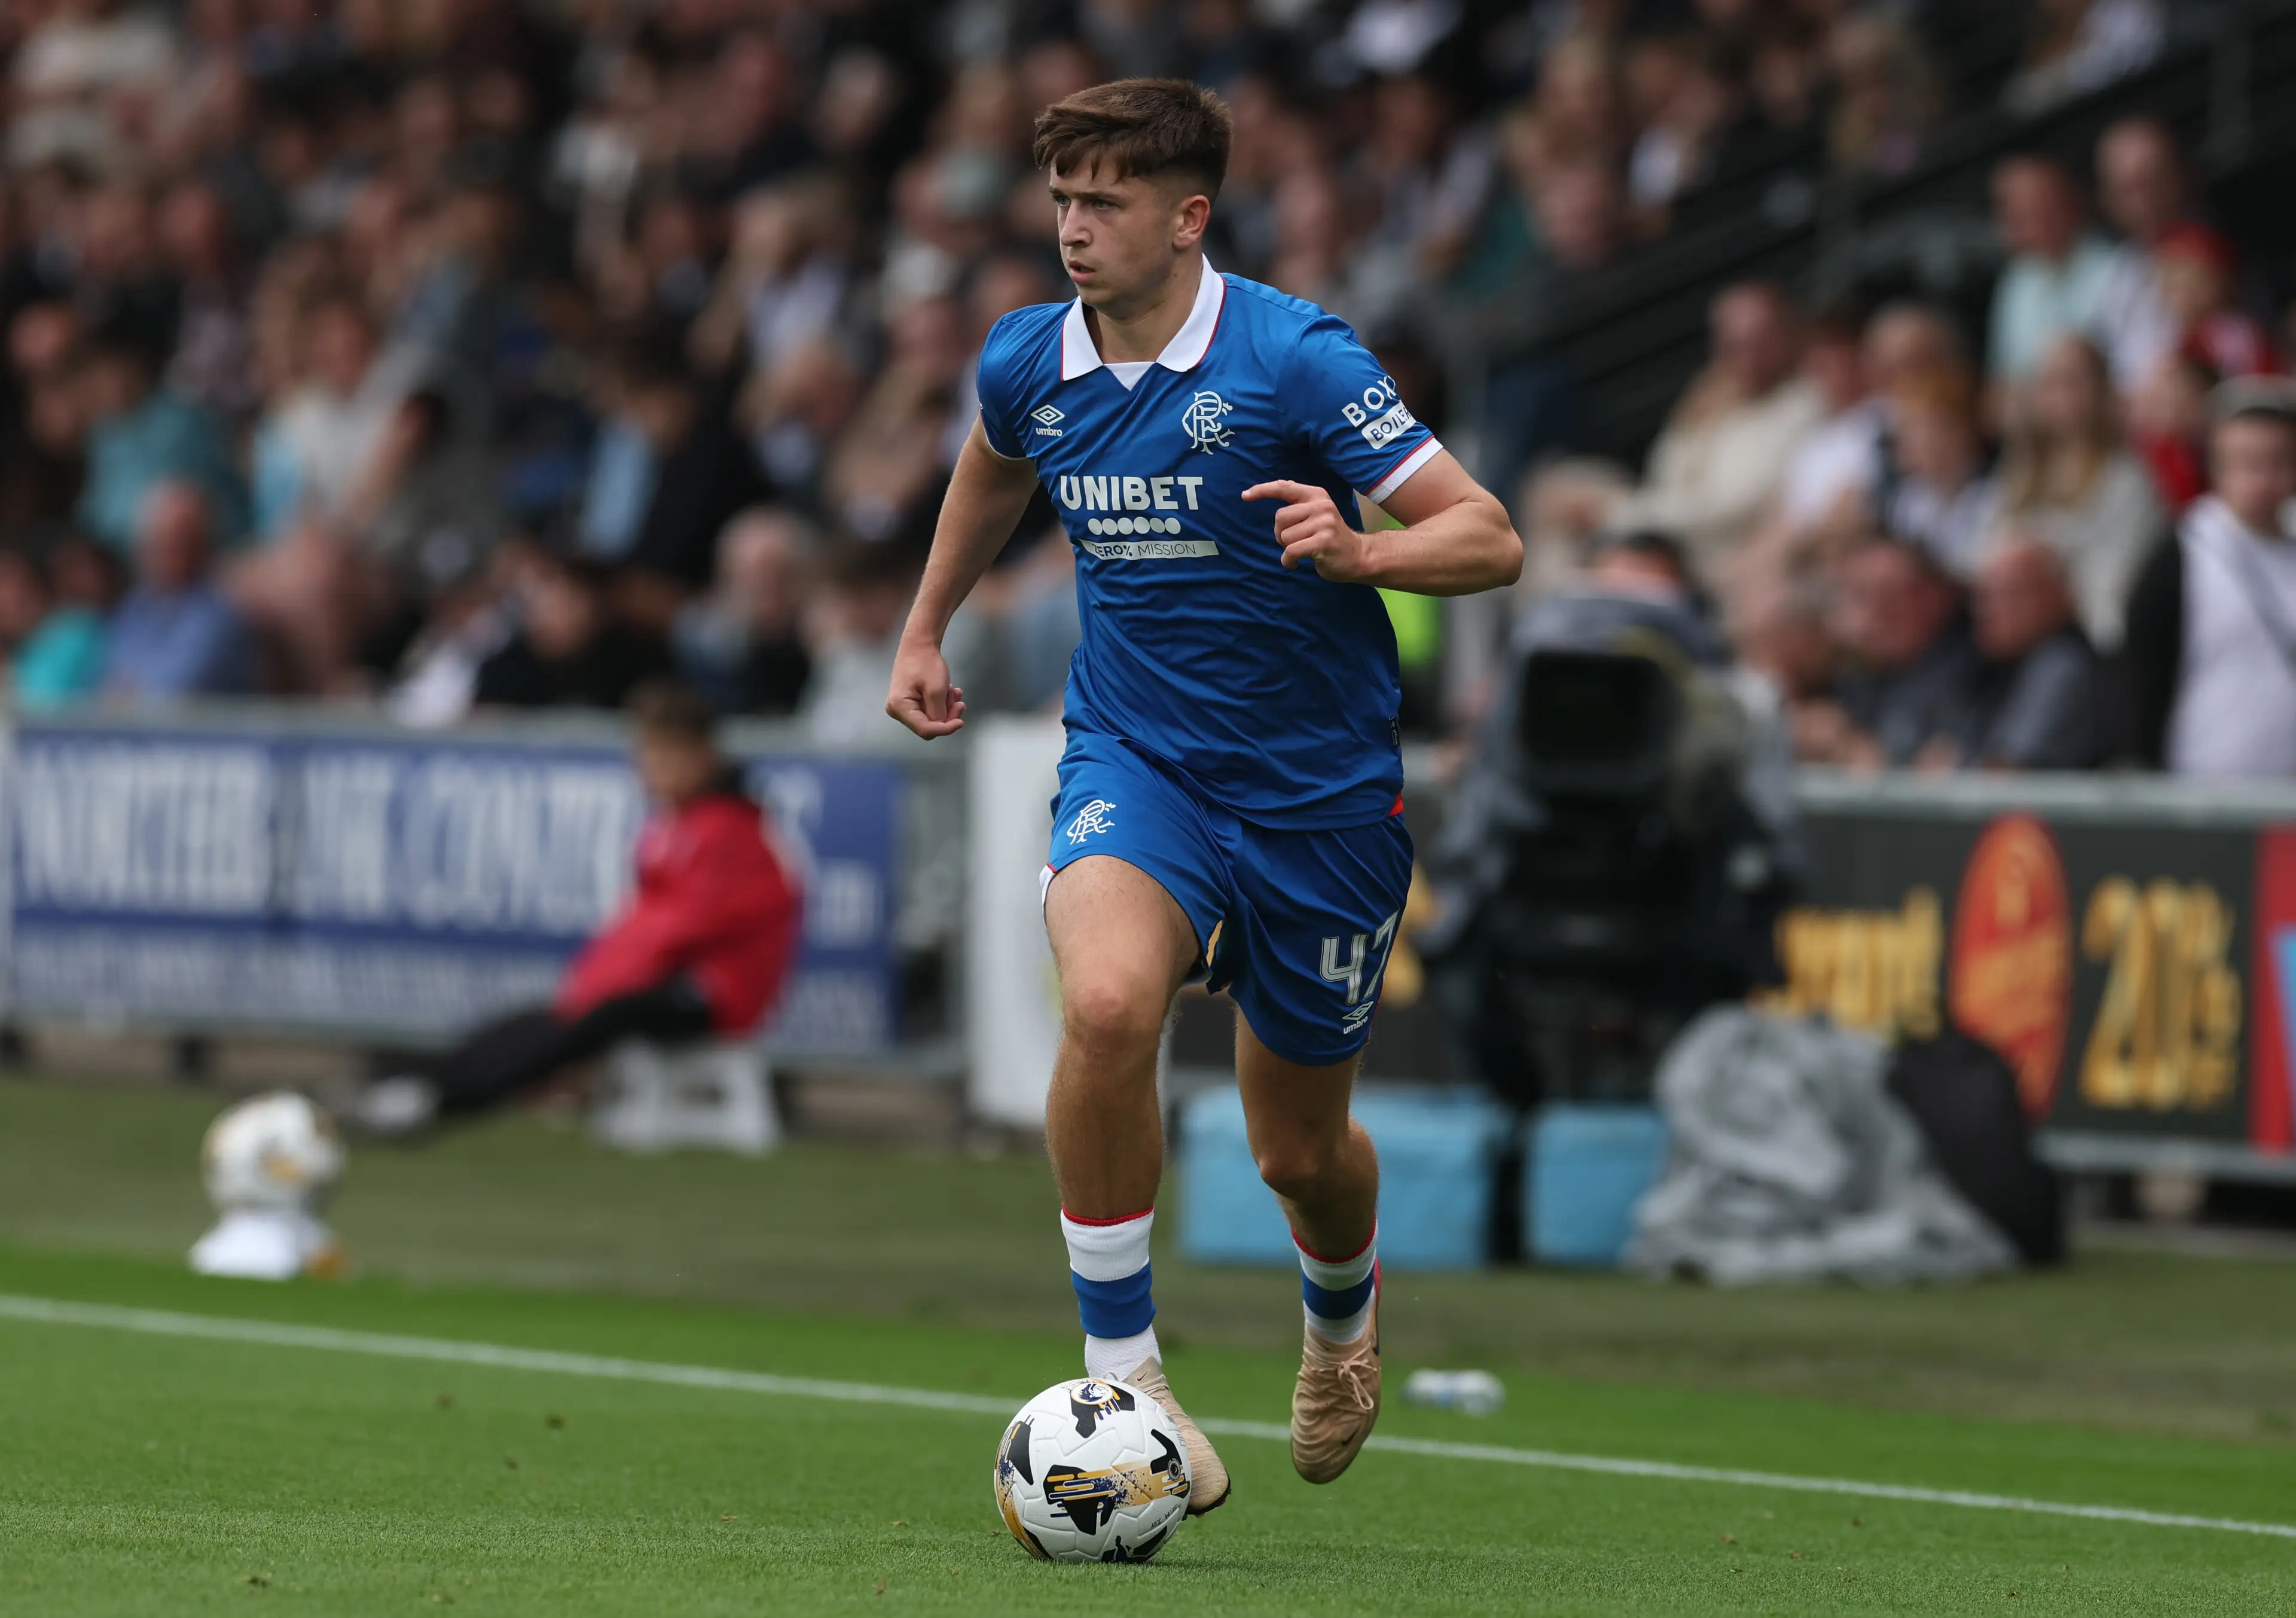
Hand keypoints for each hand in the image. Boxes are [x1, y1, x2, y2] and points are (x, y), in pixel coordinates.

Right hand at [885, 635, 965, 738]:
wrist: (918, 644)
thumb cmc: (925, 662)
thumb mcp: (936, 689)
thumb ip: (939, 712)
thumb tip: (943, 726)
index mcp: (899, 707)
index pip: (925, 729)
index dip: (945, 729)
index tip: (961, 722)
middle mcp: (897, 710)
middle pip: (928, 726)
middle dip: (946, 716)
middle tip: (960, 702)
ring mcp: (902, 707)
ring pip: (931, 718)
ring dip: (946, 708)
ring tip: (954, 692)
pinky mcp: (909, 702)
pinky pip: (929, 710)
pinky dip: (941, 703)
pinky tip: (949, 692)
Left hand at [1242, 480, 1376, 580]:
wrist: (1359, 555)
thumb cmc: (1331, 536)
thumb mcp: (1318, 514)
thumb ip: (1299, 505)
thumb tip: (1273, 489)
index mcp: (1316, 495)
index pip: (1284, 487)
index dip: (1262, 490)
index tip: (1245, 495)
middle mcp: (1321, 506)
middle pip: (1280, 517)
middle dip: (1280, 534)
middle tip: (1294, 542)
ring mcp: (1324, 523)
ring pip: (1285, 536)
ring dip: (1287, 549)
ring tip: (1301, 551)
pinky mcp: (1323, 542)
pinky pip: (1291, 551)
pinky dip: (1288, 561)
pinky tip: (1295, 563)